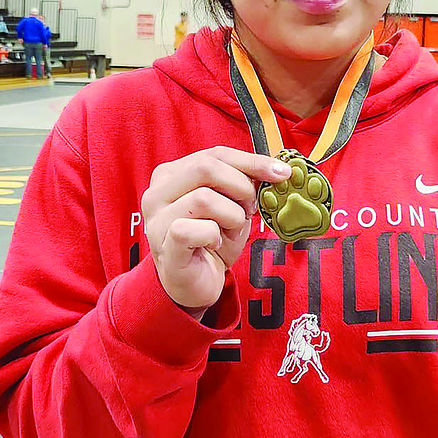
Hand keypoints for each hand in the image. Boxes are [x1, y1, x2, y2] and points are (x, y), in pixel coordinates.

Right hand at [142, 147, 290, 313]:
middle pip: (206, 168)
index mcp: (171, 175)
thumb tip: (275, 170)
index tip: (280, 172)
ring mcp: (157, 220)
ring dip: (231, 216)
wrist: (195, 283)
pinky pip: (196, 229)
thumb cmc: (211, 241)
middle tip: (251, 208)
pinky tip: (214, 244)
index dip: (251, 161)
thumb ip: (243, 183)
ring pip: (203, 198)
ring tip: (230, 231)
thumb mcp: (230, 205)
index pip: (214, 154)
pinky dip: (215, 236)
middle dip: (241, 187)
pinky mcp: (165, 247)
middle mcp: (157, 193)